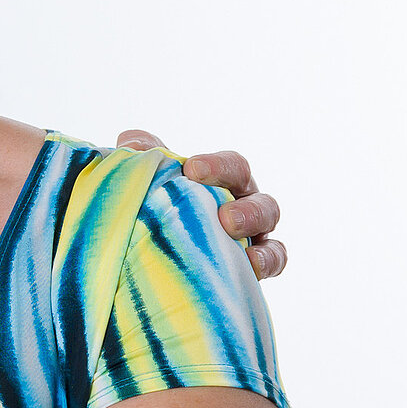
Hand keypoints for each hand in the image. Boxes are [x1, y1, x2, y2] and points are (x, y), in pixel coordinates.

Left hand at [115, 130, 284, 278]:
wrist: (146, 262)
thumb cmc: (153, 217)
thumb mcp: (145, 188)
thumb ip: (141, 162)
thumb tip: (131, 141)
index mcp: (221, 183)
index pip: (230, 166)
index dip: (216, 166)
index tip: (191, 170)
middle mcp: (241, 203)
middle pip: (255, 193)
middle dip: (242, 200)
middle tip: (222, 214)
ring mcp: (251, 233)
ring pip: (268, 218)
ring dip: (253, 221)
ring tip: (231, 230)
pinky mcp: (252, 264)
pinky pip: (274, 257)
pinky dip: (267, 260)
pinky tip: (250, 266)